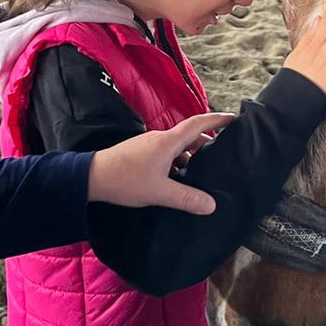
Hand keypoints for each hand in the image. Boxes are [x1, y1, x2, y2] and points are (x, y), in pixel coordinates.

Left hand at [88, 113, 234, 212]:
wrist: (91, 178)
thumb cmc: (125, 180)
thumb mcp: (160, 192)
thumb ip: (187, 198)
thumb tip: (212, 205)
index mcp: (168, 141)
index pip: (199, 124)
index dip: (218, 120)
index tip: (234, 119)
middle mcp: (160, 138)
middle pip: (190, 136)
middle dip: (207, 144)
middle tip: (222, 155)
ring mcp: (149, 145)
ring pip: (177, 146)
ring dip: (190, 155)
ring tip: (201, 172)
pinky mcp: (140, 153)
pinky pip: (166, 152)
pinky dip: (177, 161)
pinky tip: (177, 178)